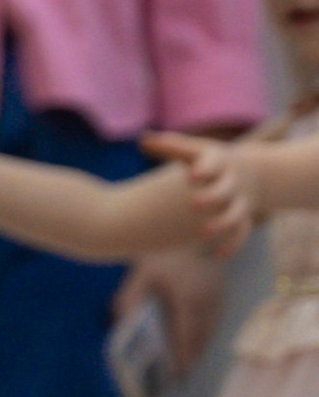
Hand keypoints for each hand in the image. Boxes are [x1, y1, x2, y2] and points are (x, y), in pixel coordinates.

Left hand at [112, 244, 224, 375]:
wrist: (190, 224)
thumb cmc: (162, 249)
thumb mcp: (142, 274)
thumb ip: (130, 300)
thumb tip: (120, 324)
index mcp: (190, 300)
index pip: (187, 339)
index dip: (183, 359)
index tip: (176, 376)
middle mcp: (209, 301)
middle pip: (202, 338)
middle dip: (191, 357)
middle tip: (180, 376)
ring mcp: (218, 295)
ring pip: (211, 329)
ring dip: (199, 345)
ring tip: (186, 362)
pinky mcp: (220, 288)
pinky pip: (214, 317)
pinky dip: (205, 331)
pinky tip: (194, 337)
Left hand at [142, 130, 257, 251]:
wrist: (254, 172)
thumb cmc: (211, 161)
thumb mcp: (194, 150)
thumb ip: (170, 146)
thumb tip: (142, 140)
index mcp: (219, 162)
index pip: (214, 164)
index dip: (205, 169)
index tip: (192, 175)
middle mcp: (231, 182)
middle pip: (226, 190)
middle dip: (212, 196)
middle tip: (194, 204)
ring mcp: (239, 201)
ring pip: (236, 213)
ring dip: (223, 223)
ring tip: (204, 232)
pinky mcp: (242, 218)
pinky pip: (241, 233)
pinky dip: (231, 244)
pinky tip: (218, 256)